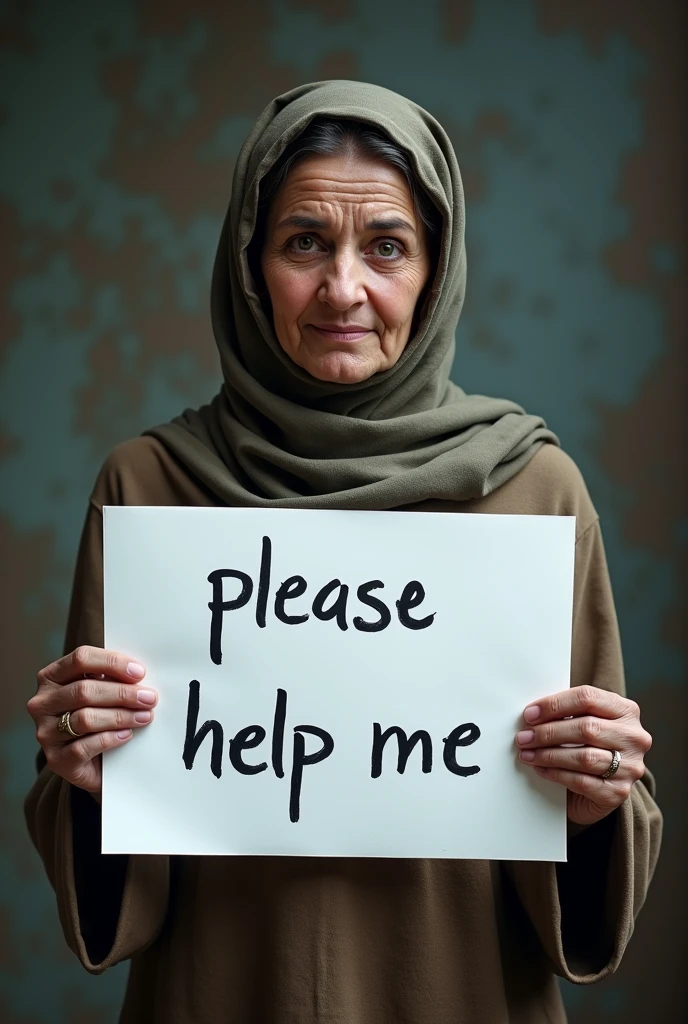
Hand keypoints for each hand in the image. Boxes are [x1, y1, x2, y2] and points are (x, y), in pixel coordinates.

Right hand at [27, 646, 156, 795]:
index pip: (80, 659)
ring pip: (85, 718)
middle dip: (123, 693)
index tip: (139, 673)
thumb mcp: (100, 692)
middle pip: (84, 690)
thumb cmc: (97, 718)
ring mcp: (46, 732)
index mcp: (51, 677)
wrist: (90, 763)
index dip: (112, 663)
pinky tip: (126, 735)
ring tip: (144, 716)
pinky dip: (110, 738)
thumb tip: (139, 676)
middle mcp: (43, 703)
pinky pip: (84, 747)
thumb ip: (111, 679)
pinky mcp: (56, 759)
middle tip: (149, 698)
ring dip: (121, 716)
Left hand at [515, 685, 651, 825]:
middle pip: (586, 728)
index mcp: (626, 710)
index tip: (530, 714)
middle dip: (548, 732)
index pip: (587, 698)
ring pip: (584, 757)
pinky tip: (541, 769)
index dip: (554, 705)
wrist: (604, 788)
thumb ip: (568, 713)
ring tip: (528, 753)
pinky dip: (556, 774)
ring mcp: (630, 766)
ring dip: (549, 755)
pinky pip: (582, 781)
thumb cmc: (591, 747)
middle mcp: (634, 737)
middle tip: (524, 737)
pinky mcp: (619, 792)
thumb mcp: (586, 721)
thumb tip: (533, 714)